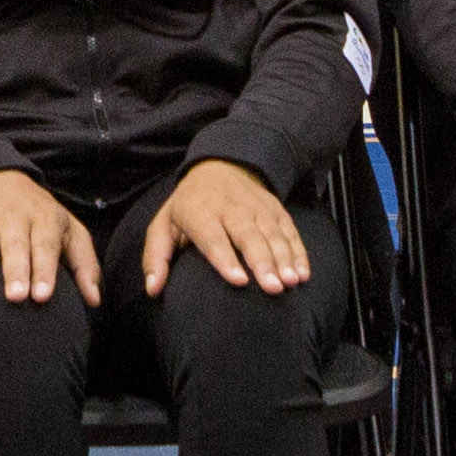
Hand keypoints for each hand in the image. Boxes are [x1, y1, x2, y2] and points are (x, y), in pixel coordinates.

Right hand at [0, 170, 100, 305]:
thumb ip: (84, 264)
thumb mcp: (69, 230)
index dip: (44, 269)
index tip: (43, 296)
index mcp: (43, 219)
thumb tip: (94, 300)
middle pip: (14, 245)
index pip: (45, 244)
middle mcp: (12, 218)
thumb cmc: (39, 216)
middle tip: (15, 297)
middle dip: (14, 270)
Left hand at [143, 158, 308, 297]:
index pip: (213, 236)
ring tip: (291, 282)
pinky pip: (289, 230)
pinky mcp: (275, 208)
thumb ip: (157, 257)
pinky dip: (298, 251)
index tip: (238, 282)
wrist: (219, 166)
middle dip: (262, 262)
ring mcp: (256, 207)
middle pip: (248, 235)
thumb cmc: (188, 206)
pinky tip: (303, 273)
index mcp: (199, 211)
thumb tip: (152, 289)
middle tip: (273, 288)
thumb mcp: (164, 224)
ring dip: (285, 258)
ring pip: (272, 233)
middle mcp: (230, 207)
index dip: (225, 259)